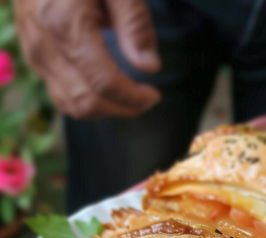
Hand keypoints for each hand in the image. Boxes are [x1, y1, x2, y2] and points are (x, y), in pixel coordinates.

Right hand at [15, 0, 160, 119]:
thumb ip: (136, 24)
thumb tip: (151, 68)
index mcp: (64, 22)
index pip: (105, 83)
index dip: (134, 98)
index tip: (155, 95)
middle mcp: (44, 43)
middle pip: (89, 101)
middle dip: (124, 108)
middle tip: (148, 98)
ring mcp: (33, 52)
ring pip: (73, 106)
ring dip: (108, 110)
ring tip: (131, 96)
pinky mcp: (32, 57)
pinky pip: (61, 96)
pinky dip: (89, 102)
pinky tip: (110, 92)